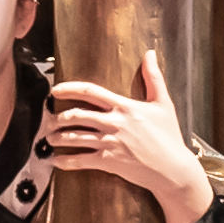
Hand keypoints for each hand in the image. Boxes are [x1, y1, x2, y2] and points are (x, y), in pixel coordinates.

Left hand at [46, 39, 216, 222]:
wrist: (173, 168)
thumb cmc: (169, 136)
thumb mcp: (163, 103)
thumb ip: (154, 77)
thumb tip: (150, 54)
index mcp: (124, 107)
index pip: (90, 91)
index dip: (69, 88)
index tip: (55, 90)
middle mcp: (114, 123)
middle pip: (77, 115)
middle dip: (59, 118)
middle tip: (51, 120)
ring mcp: (110, 143)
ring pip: (75, 137)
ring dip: (58, 138)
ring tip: (50, 139)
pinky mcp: (109, 161)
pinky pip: (81, 160)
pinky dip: (65, 161)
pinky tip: (57, 161)